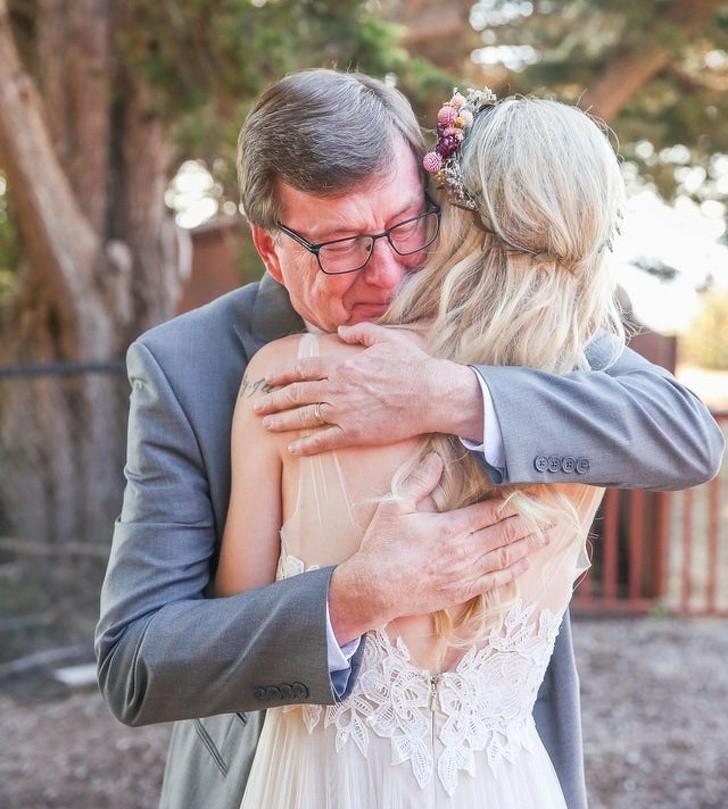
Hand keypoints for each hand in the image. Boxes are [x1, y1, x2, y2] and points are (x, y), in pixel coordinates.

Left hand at [254, 323, 483, 454]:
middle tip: (256, 406)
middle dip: (273, 400)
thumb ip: (361, 333)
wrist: (430, 395)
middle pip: (296, 395)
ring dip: (281, 422)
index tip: (268, 380)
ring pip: (304, 418)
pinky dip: (305, 446)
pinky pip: (324, 441)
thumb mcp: (386, 339)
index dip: (283, 375)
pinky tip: (292, 449)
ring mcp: (344, 412)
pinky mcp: (355, 433)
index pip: (303, 370)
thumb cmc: (412, 366)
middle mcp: (337, 389)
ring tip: (265, 426)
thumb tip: (341, 331)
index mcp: (342, 365)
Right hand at [327, 453, 546, 644]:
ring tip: (548, 538)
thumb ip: (419, 481)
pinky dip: (513, 571)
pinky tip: (525, 564)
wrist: (373, 589)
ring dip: (529, 546)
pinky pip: (495, 580)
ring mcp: (465, 573)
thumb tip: (436, 457)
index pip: (493, 512)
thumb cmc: (382, 547)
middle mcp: (465, 551)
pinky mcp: (461, 591)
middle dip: (532, 524)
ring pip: (506, 557)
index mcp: (451, 527)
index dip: (516, 504)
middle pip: (507, 534)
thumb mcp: (396, 507)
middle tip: (553, 516)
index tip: (535, 497)